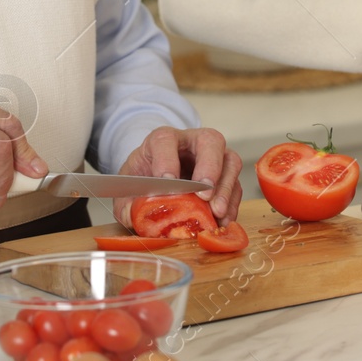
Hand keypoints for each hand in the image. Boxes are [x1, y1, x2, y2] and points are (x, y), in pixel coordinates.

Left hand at [114, 127, 242, 230]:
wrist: (157, 175)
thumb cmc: (145, 177)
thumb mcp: (128, 187)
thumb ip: (126, 203)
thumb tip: (132, 216)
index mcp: (163, 139)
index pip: (166, 140)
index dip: (167, 160)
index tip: (167, 182)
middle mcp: (192, 142)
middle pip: (210, 141)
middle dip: (209, 167)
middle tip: (203, 195)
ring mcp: (214, 157)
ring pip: (230, 162)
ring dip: (226, 188)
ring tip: (217, 212)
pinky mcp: (225, 176)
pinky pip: (235, 186)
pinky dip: (231, 204)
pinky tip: (222, 221)